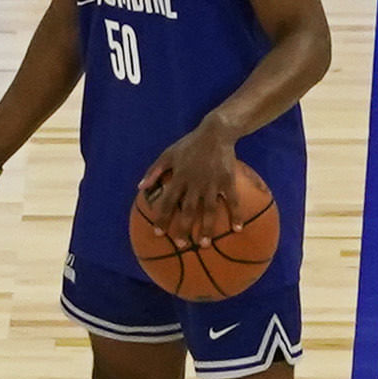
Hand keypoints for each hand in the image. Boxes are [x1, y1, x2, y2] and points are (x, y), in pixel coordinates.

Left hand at [135, 126, 251, 237]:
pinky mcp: (227, 181)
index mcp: (179, 177)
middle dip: (183, 228)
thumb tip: (139, 188)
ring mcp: (212, 183)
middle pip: (187, 210)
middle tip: (182, 245)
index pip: (167, 201)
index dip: (162, 217)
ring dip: (206, 227)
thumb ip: (154, 171)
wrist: (215, 132)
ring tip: (204, 244)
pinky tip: (238, 229)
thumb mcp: (168, 154)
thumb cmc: (189, 144)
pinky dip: (235, 215)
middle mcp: (194, 183)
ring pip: (208, 209)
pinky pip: (232, 201)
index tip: (158, 233)